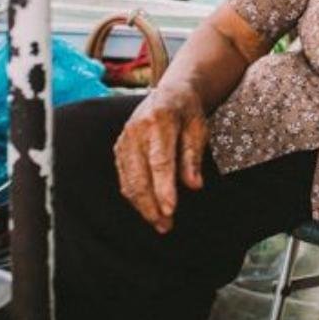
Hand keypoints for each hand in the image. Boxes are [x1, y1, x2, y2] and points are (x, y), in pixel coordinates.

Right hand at [113, 84, 207, 233]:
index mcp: (159, 121)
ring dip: (142, 206)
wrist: (170, 94)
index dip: (164, 188)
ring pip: (128, 180)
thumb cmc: (189, 112)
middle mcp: (136, 130)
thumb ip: (194, 156)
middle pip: (139, 175)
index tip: (171, 210)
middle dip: (151, 205)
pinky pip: (124, 177)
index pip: (160, 160)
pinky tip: (149, 208)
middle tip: (166, 226)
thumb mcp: (199, 129)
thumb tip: (194, 186)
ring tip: (160, 223)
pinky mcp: (119, 148)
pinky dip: (135, 196)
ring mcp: (124, 139)